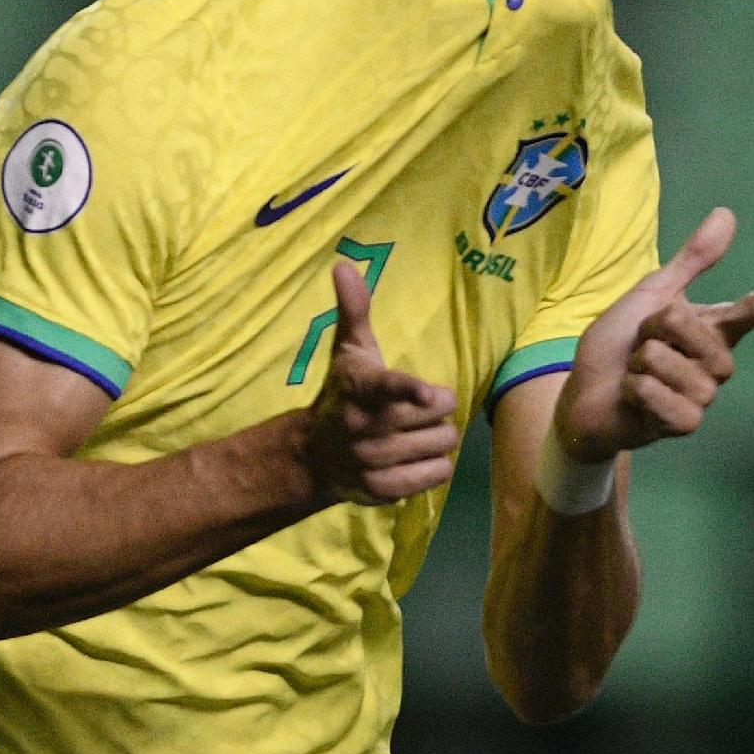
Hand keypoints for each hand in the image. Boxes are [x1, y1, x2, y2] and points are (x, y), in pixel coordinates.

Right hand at [303, 260, 459, 505]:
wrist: (313, 454)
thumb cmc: (342, 392)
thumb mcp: (348, 350)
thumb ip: (353, 310)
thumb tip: (343, 265)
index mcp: (361, 388)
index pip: (390, 388)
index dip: (412, 391)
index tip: (432, 394)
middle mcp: (364, 426)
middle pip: (436, 417)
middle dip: (439, 410)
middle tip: (424, 408)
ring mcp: (372, 460)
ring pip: (441, 446)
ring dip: (441, 438)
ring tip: (421, 432)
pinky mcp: (381, 489)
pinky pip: (435, 476)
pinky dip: (437, 466)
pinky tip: (420, 457)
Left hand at [555, 208, 753, 462]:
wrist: (585, 392)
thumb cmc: (620, 344)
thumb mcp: (653, 295)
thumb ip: (693, 260)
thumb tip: (727, 213)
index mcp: (712, 330)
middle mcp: (715, 363)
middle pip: (688, 327)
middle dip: (651, 329)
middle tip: (640, 345)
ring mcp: (703, 396)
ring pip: (667, 360)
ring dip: (639, 360)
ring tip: (636, 372)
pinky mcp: (685, 423)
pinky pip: (659, 394)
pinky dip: (635, 389)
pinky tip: (634, 398)